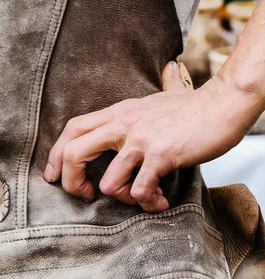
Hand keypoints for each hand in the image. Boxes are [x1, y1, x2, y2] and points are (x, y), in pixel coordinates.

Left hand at [42, 61, 256, 212]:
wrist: (223, 103)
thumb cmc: (192, 106)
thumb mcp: (154, 100)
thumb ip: (140, 104)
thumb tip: (158, 76)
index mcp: (117, 113)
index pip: (72, 129)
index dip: (56, 154)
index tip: (54, 175)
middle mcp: (122, 125)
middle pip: (74, 153)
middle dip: (71, 182)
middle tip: (85, 196)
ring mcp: (140, 140)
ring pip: (108, 183)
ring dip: (123, 199)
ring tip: (141, 198)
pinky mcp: (160, 155)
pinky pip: (141, 190)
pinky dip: (149, 202)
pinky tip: (160, 200)